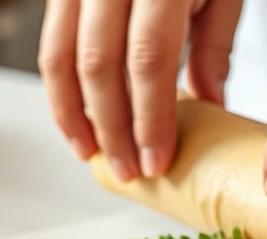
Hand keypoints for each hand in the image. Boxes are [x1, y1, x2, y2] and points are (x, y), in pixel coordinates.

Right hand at [38, 0, 243, 180]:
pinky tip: (77, 118)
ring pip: (63, 57)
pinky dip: (62, 87)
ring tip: (93, 154)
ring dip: (74, 115)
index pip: (149, 59)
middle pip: (100, 65)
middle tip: (128, 170)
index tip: (157, 160)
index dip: (150, 118)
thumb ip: (214, 44)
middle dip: (112, 127)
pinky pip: (52, 42)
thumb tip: (206, 105)